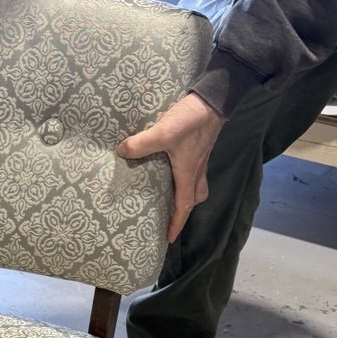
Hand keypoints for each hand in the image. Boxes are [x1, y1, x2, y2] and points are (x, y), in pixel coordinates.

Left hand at [116, 93, 225, 241]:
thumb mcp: (163, 133)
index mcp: (189, 174)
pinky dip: (184, 174)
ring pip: (196, 182)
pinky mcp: (199, 145)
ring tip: (169, 193)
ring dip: (185, 191)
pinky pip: (194, 168)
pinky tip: (170, 165)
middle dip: (184, 209)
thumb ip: (141, 144)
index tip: (169, 238)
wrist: (214, 98)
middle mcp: (197, 169)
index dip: (176, 224)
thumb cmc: (192, 121)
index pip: (184, 206)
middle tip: (171, 215)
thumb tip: (122, 152)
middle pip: (194, 197)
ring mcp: (200, 157)